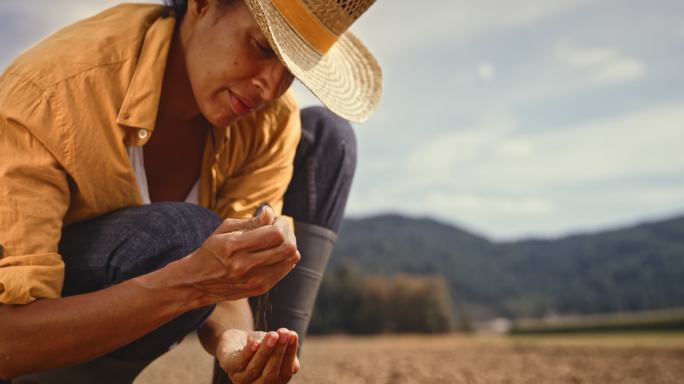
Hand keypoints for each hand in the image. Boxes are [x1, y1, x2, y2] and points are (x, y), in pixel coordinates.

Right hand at [180, 206, 299, 303]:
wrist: (197, 283)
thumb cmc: (212, 251)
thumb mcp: (224, 229)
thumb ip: (251, 222)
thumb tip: (270, 213)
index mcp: (234, 247)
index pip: (275, 234)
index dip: (282, 223)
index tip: (276, 219)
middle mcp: (246, 266)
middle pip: (288, 248)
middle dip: (289, 233)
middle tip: (279, 228)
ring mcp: (255, 280)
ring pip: (291, 259)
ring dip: (289, 245)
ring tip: (277, 240)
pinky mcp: (261, 288)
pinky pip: (286, 269)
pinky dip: (285, 257)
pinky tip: (274, 252)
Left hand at [216, 328, 299, 383]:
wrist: (235, 338)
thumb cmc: (258, 345)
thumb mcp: (274, 348)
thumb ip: (285, 356)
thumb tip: (295, 367)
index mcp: (270, 382)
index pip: (284, 373)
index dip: (290, 355)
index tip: (293, 335)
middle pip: (270, 375)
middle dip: (279, 353)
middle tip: (284, 334)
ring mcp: (239, 377)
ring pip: (254, 368)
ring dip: (265, 351)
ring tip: (273, 334)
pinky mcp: (227, 365)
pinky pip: (238, 363)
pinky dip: (248, 353)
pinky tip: (255, 343)